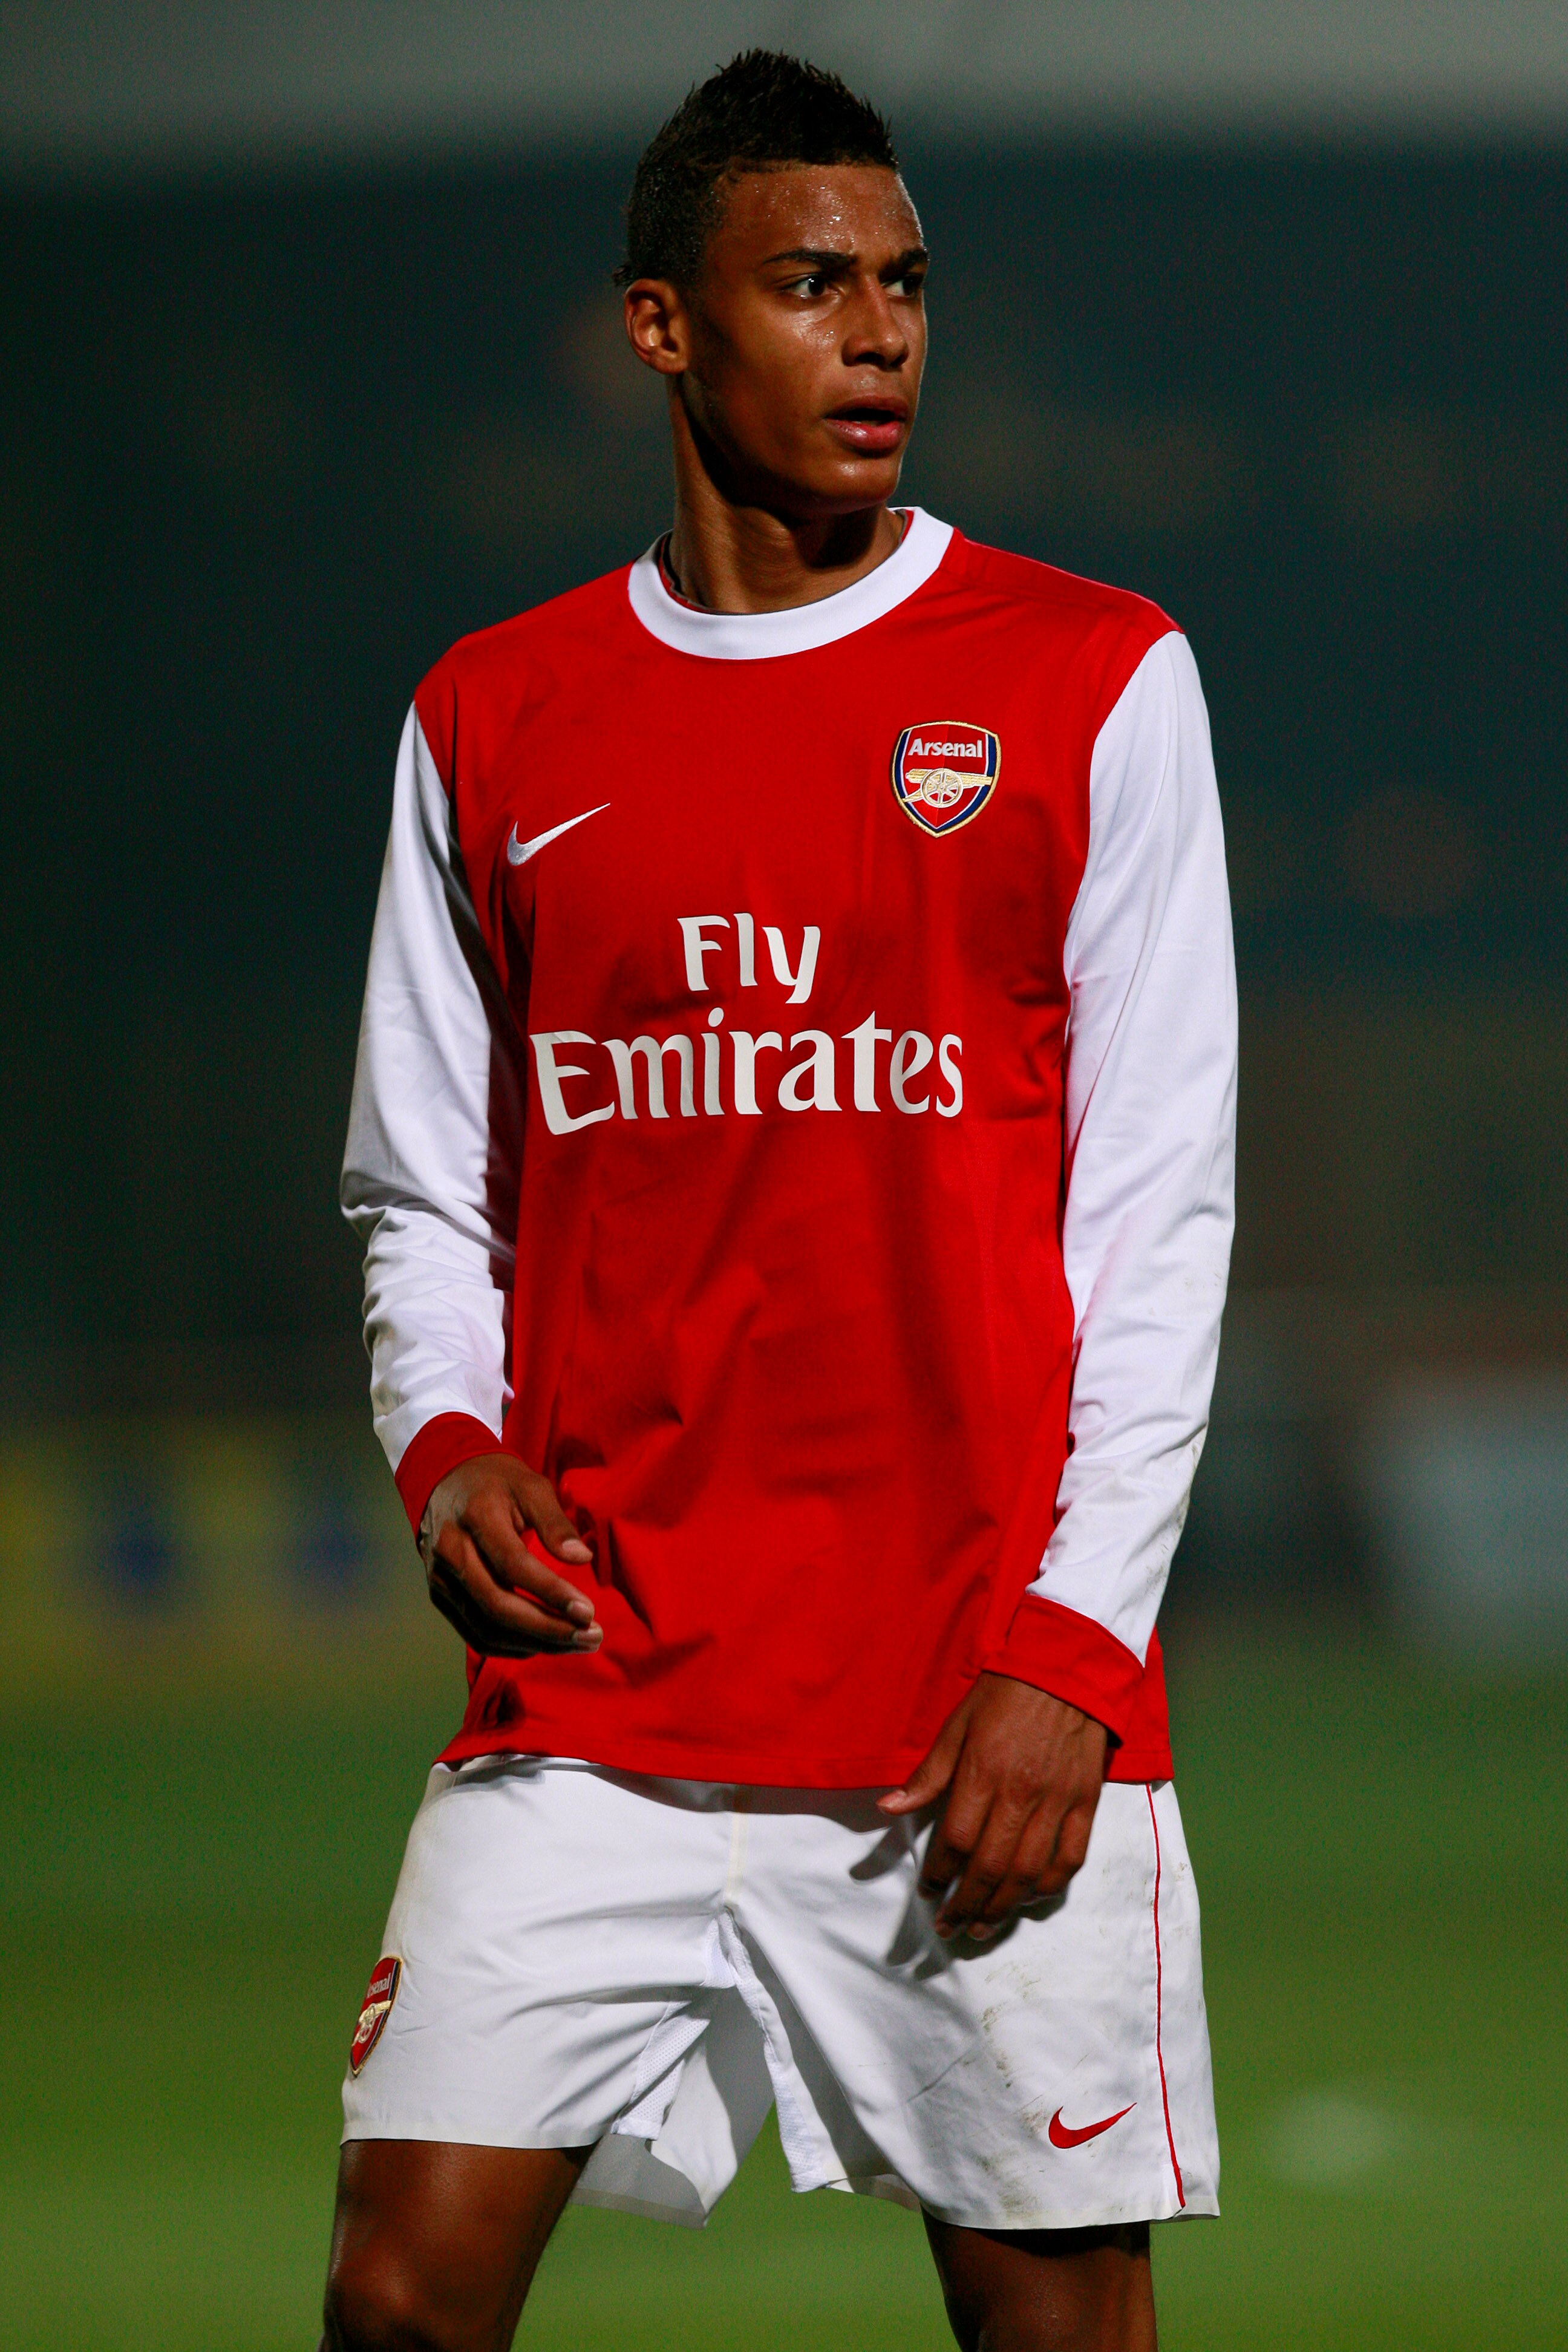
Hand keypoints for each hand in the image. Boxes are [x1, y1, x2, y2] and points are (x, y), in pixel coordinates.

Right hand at [419, 1455, 602, 1658]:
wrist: (445, 1482)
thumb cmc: (497, 1483)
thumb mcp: (531, 1486)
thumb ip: (555, 1522)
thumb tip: (582, 1559)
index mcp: (477, 1516)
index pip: (514, 1564)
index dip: (551, 1592)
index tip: (588, 1611)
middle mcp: (451, 1551)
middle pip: (497, 1605)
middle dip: (548, 1628)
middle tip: (591, 1636)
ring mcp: (440, 1579)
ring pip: (486, 1628)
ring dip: (535, 1644)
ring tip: (577, 1643)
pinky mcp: (440, 1597)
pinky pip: (475, 1635)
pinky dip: (511, 1648)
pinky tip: (544, 1644)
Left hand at [879, 1673, 1106, 1941]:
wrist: (1067, 1666)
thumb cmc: (1005, 1692)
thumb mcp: (957, 1724)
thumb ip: (928, 1773)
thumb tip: (889, 1808)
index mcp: (983, 1772)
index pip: (955, 1839)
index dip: (937, 1873)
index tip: (926, 1892)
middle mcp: (1020, 1794)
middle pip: (990, 1867)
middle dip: (965, 1905)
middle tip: (948, 1926)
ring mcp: (1057, 1801)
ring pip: (1029, 1873)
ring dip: (1002, 1908)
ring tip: (982, 1929)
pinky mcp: (1085, 1803)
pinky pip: (1070, 1858)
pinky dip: (1050, 1887)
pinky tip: (1029, 1901)